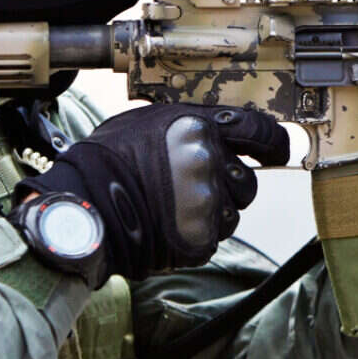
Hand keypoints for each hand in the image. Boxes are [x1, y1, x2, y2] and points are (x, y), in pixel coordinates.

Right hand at [17, 104, 288, 278]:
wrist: (81, 206)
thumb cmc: (107, 160)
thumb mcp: (150, 121)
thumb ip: (192, 126)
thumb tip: (222, 130)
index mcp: (198, 127)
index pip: (261, 132)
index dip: (273, 144)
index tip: (276, 151)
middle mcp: (209, 162)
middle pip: (247, 180)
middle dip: (229, 185)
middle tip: (199, 186)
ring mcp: (206, 202)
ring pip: (233, 212)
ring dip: (214, 210)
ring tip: (176, 206)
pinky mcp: (199, 237)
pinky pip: (214, 235)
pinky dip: (198, 232)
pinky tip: (171, 224)